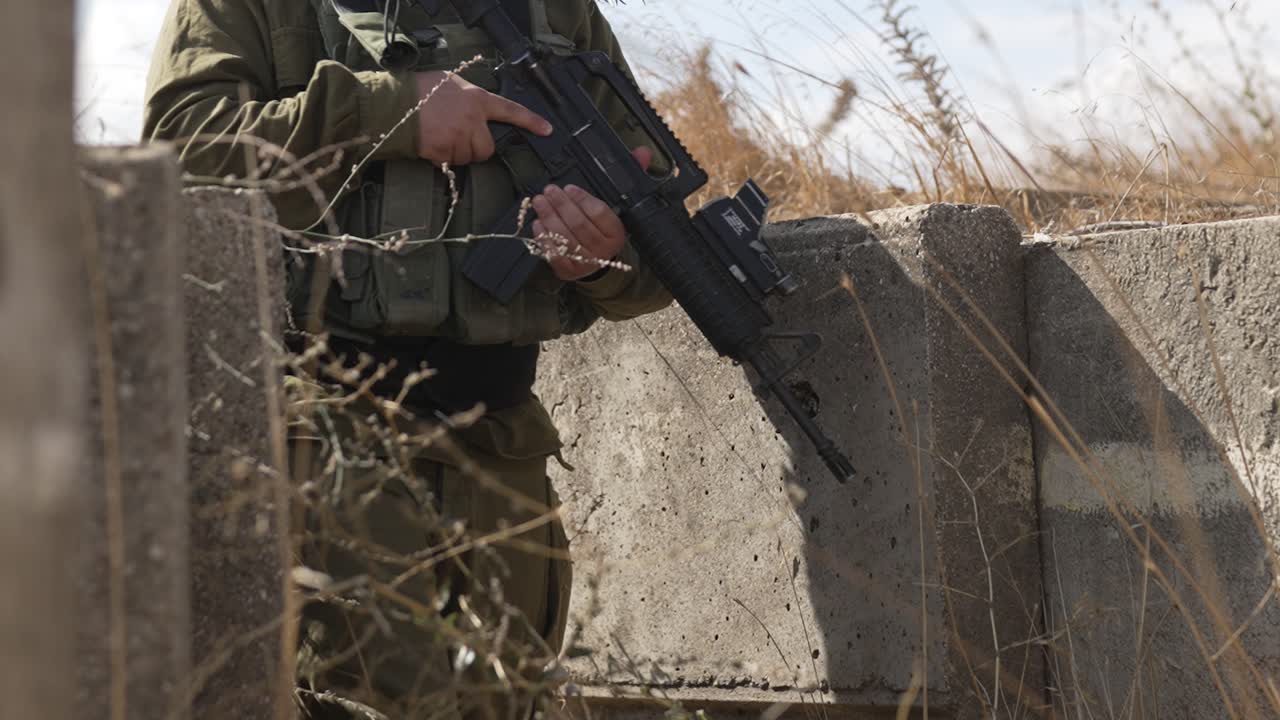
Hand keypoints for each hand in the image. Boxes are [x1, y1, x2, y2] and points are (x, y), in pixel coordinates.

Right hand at [413, 71, 552, 165]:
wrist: (392, 103)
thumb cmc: (419, 90)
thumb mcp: (451, 84)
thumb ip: (469, 98)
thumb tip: (476, 113)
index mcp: (477, 99)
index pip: (510, 110)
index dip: (531, 121)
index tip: (547, 130)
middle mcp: (472, 119)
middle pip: (486, 149)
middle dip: (474, 148)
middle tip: (457, 137)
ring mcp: (457, 137)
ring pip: (467, 158)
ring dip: (455, 153)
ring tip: (438, 135)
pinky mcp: (442, 151)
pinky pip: (448, 163)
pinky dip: (440, 158)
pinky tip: (429, 143)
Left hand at [532, 147, 652, 281]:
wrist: (598, 260)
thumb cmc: (604, 227)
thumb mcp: (617, 203)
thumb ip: (629, 176)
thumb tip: (642, 152)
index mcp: (617, 233)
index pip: (600, 214)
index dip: (583, 199)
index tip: (570, 188)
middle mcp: (603, 251)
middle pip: (579, 225)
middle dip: (561, 205)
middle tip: (550, 190)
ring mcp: (585, 263)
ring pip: (564, 238)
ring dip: (549, 217)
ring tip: (539, 201)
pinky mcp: (568, 271)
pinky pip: (553, 253)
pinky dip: (543, 237)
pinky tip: (538, 223)